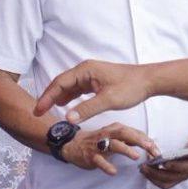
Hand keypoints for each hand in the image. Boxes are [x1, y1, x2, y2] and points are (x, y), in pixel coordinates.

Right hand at [34, 61, 151, 122]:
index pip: (59, 83)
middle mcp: (85, 70)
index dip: (46, 97)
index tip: (38, 110)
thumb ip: (87, 109)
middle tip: (38, 112)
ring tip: (47, 110)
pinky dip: (69, 97)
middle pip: (61, 83)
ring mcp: (90, 75)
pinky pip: (77, 89)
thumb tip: (68, 118)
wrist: (148, 81)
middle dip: (49, 97)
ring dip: (57, 98)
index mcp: (85, 70)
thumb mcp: (108, 100)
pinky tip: (64, 106)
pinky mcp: (96, 81)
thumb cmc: (131, 87)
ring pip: (68, 86)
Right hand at [61, 124, 158, 175]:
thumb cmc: (98, 140)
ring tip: (136, 156)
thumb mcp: (115, 136)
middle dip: (139, 140)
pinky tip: (114, 171)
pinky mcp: (91, 156)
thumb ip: (131, 139)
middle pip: (125, 134)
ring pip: (114, 145)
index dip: (147, 141)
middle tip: (151, 148)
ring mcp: (99, 145)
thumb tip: (150, 145)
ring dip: (125, 150)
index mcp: (115, 129)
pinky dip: (107, 166)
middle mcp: (108, 134)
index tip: (157, 150)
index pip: (134, 133)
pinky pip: (100, 161)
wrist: (73, 144)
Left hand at [140, 130, 187, 188]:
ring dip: (153, 177)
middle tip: (146, 166)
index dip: (174, 166)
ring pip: (166, 182)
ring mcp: (183, 176)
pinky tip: (147, 170)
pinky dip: (154, 177)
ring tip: (143, 168)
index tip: (163, 162)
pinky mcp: (177, 176)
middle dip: (157, 173)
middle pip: (172, 178)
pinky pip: (164, 181)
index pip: (185, 168)